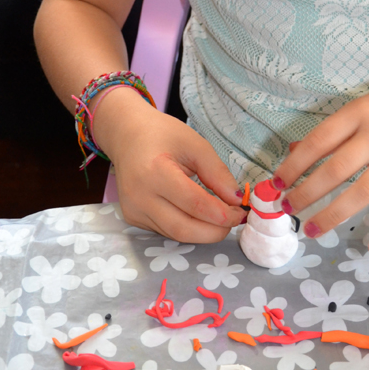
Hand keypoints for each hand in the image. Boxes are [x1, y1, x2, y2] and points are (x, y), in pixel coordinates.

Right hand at [92, 88, 243, 241]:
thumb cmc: (163, 135)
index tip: (241, 212)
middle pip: (184, 229)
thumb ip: (217, 173)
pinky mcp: (133, 219)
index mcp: (155, 172)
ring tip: (220, 217)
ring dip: (203, 232)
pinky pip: (166, 231)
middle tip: (234, 220)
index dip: (222, 214)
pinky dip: (188, 227)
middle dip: (215, 231)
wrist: (127, 136)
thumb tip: (236, 200)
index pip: (195, 204)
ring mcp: (134, 211)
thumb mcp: (195, 145)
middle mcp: (140, 197)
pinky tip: (198, 215)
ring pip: (176, 235)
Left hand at [273, 71, 368, 254]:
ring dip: (334, 214)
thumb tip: (297, 151)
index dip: (294, 164)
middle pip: (336, 170)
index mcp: (361, 112)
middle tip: (289, 209)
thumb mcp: (368, 104)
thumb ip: (337, 130)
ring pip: (363, 192)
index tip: (277, 183)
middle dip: (307, 193)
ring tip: (313, 230)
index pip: (319, 141)